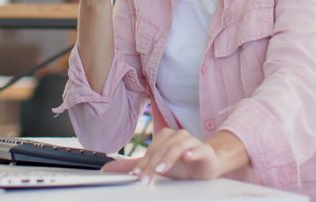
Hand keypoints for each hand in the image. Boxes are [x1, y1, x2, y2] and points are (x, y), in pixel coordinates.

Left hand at [102, 129, 232, 184]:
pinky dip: (193, 151)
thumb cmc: (182, 163)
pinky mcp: (205, 150)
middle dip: (152, 164)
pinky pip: (200, 148)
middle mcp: (178, 137)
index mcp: (165, 138)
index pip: (151, 150)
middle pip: (162, 148)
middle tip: (146, 178)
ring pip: (179, 146)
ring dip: (168, 158)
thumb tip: (108, 168)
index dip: (142, 163)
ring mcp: (193, 142)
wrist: (207, 163)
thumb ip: (134, 165)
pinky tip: (188, 156)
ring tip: (161, 170)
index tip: (135, 175)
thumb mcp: (156, 166)